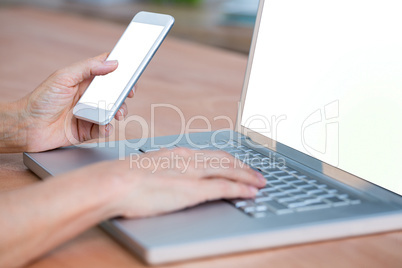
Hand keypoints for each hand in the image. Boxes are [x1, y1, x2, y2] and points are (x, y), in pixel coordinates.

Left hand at [19, 53, 134, 151]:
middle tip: (128, 96)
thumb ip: (88, 68)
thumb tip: (112, 63)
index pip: (107, 73)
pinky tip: (104, 126)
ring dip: (119, 112)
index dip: (121, 73)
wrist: (27, 127)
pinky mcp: (88, 130)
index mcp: (84, 81)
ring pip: (113, 111)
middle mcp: (89, 97)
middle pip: (114, 93)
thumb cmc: (41, 100)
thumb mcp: (64, 77)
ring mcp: (90, 113)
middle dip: (124, 95)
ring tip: (117, 114)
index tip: (131, 75)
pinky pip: (105, 129)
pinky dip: (108, 128)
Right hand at [93, 148, 266, 217]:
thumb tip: (169, 176)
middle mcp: (189, 160)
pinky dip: (241, 189)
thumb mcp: (149, 167)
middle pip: (225, 161)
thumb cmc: (124, 178)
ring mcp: (192, 174)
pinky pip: (224, 187)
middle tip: (257, 173)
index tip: (238, 164)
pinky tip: (251, 192)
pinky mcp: (193, 190)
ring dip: (248, 177)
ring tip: (260, 182)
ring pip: (229, 171)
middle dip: (244, 167)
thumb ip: (164, 170)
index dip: (230, 160)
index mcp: (178, 154)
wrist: (114, 182)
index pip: (212, 154)